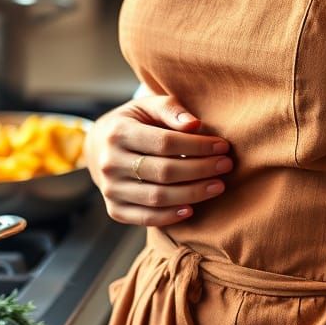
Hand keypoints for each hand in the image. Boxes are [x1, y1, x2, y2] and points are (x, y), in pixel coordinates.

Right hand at [84, 92, 232, 226]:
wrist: (99, 147)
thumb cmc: (134, 122)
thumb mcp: (148, 106)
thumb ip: (171, 109)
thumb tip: (195, 125)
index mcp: (118, 132)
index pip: (165, 142)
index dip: (197, 146)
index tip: (222, 146)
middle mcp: (110, 163)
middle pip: (164, 171)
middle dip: (201, 169)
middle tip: (226, 165)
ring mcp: (110, 189)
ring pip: (157, 197)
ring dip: (192, 194)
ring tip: (218, 186)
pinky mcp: (114, 210)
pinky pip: (145, 218)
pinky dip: (170, 216)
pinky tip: (192, 208)